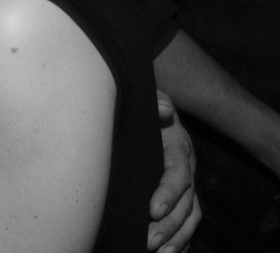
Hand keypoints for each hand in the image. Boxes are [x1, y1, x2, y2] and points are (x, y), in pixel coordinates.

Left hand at [148, 91, 201, 251]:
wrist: (149, 108)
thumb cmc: (145, 106)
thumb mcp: (149, 99)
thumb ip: (156, 102)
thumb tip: (164, 110)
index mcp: (178, 147)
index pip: (177, 174)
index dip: (167, 193)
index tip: (152, 210)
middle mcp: (186, 168)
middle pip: (186, 202)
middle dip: (169, 225)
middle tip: (148, 241)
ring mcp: (185, 183)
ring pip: (190, 216)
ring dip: (177, 237)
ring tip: (158, 252)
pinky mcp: (179, 194)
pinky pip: (187, 220)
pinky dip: (181, 239)